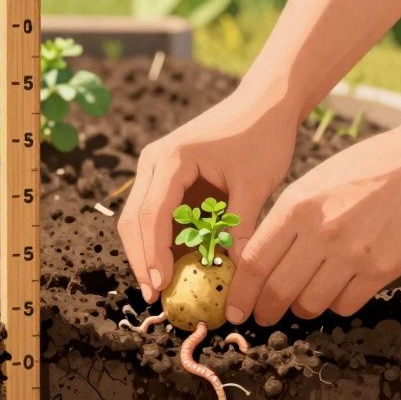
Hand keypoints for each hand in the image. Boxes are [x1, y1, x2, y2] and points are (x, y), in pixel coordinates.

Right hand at [119, 92, 299, 302]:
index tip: (161, 286)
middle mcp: (154, 163)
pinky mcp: (168, 178)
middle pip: (134, 220)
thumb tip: (236, 274)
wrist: (266, 103)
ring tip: (163, 289)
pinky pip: (157, 216)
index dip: (153, 254)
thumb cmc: (263, 136)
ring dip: (149, 254)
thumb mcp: (256, 184)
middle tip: (155, 296)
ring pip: (139, 220)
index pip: (151, 215)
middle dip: (142, 260)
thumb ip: (241, 228)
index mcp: (171, 159)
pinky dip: (163, 242)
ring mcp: (157, 170)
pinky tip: (177, 268)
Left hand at [225, 126, 400, 325]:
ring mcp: (353, 253)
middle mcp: (321, 232)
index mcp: (298, 206)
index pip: (255, 261)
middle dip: (265, 310)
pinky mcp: (382, 269)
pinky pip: (345, 304)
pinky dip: (335, 305)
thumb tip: (260, 258)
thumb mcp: (315, 182)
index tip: (233, 308)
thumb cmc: (368, 166)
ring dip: (301, 309)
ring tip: (302, 302)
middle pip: (278, 289)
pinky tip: (336, 292)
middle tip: (262, 317)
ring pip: (310, 303)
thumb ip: (288, 219)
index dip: (240, 292)